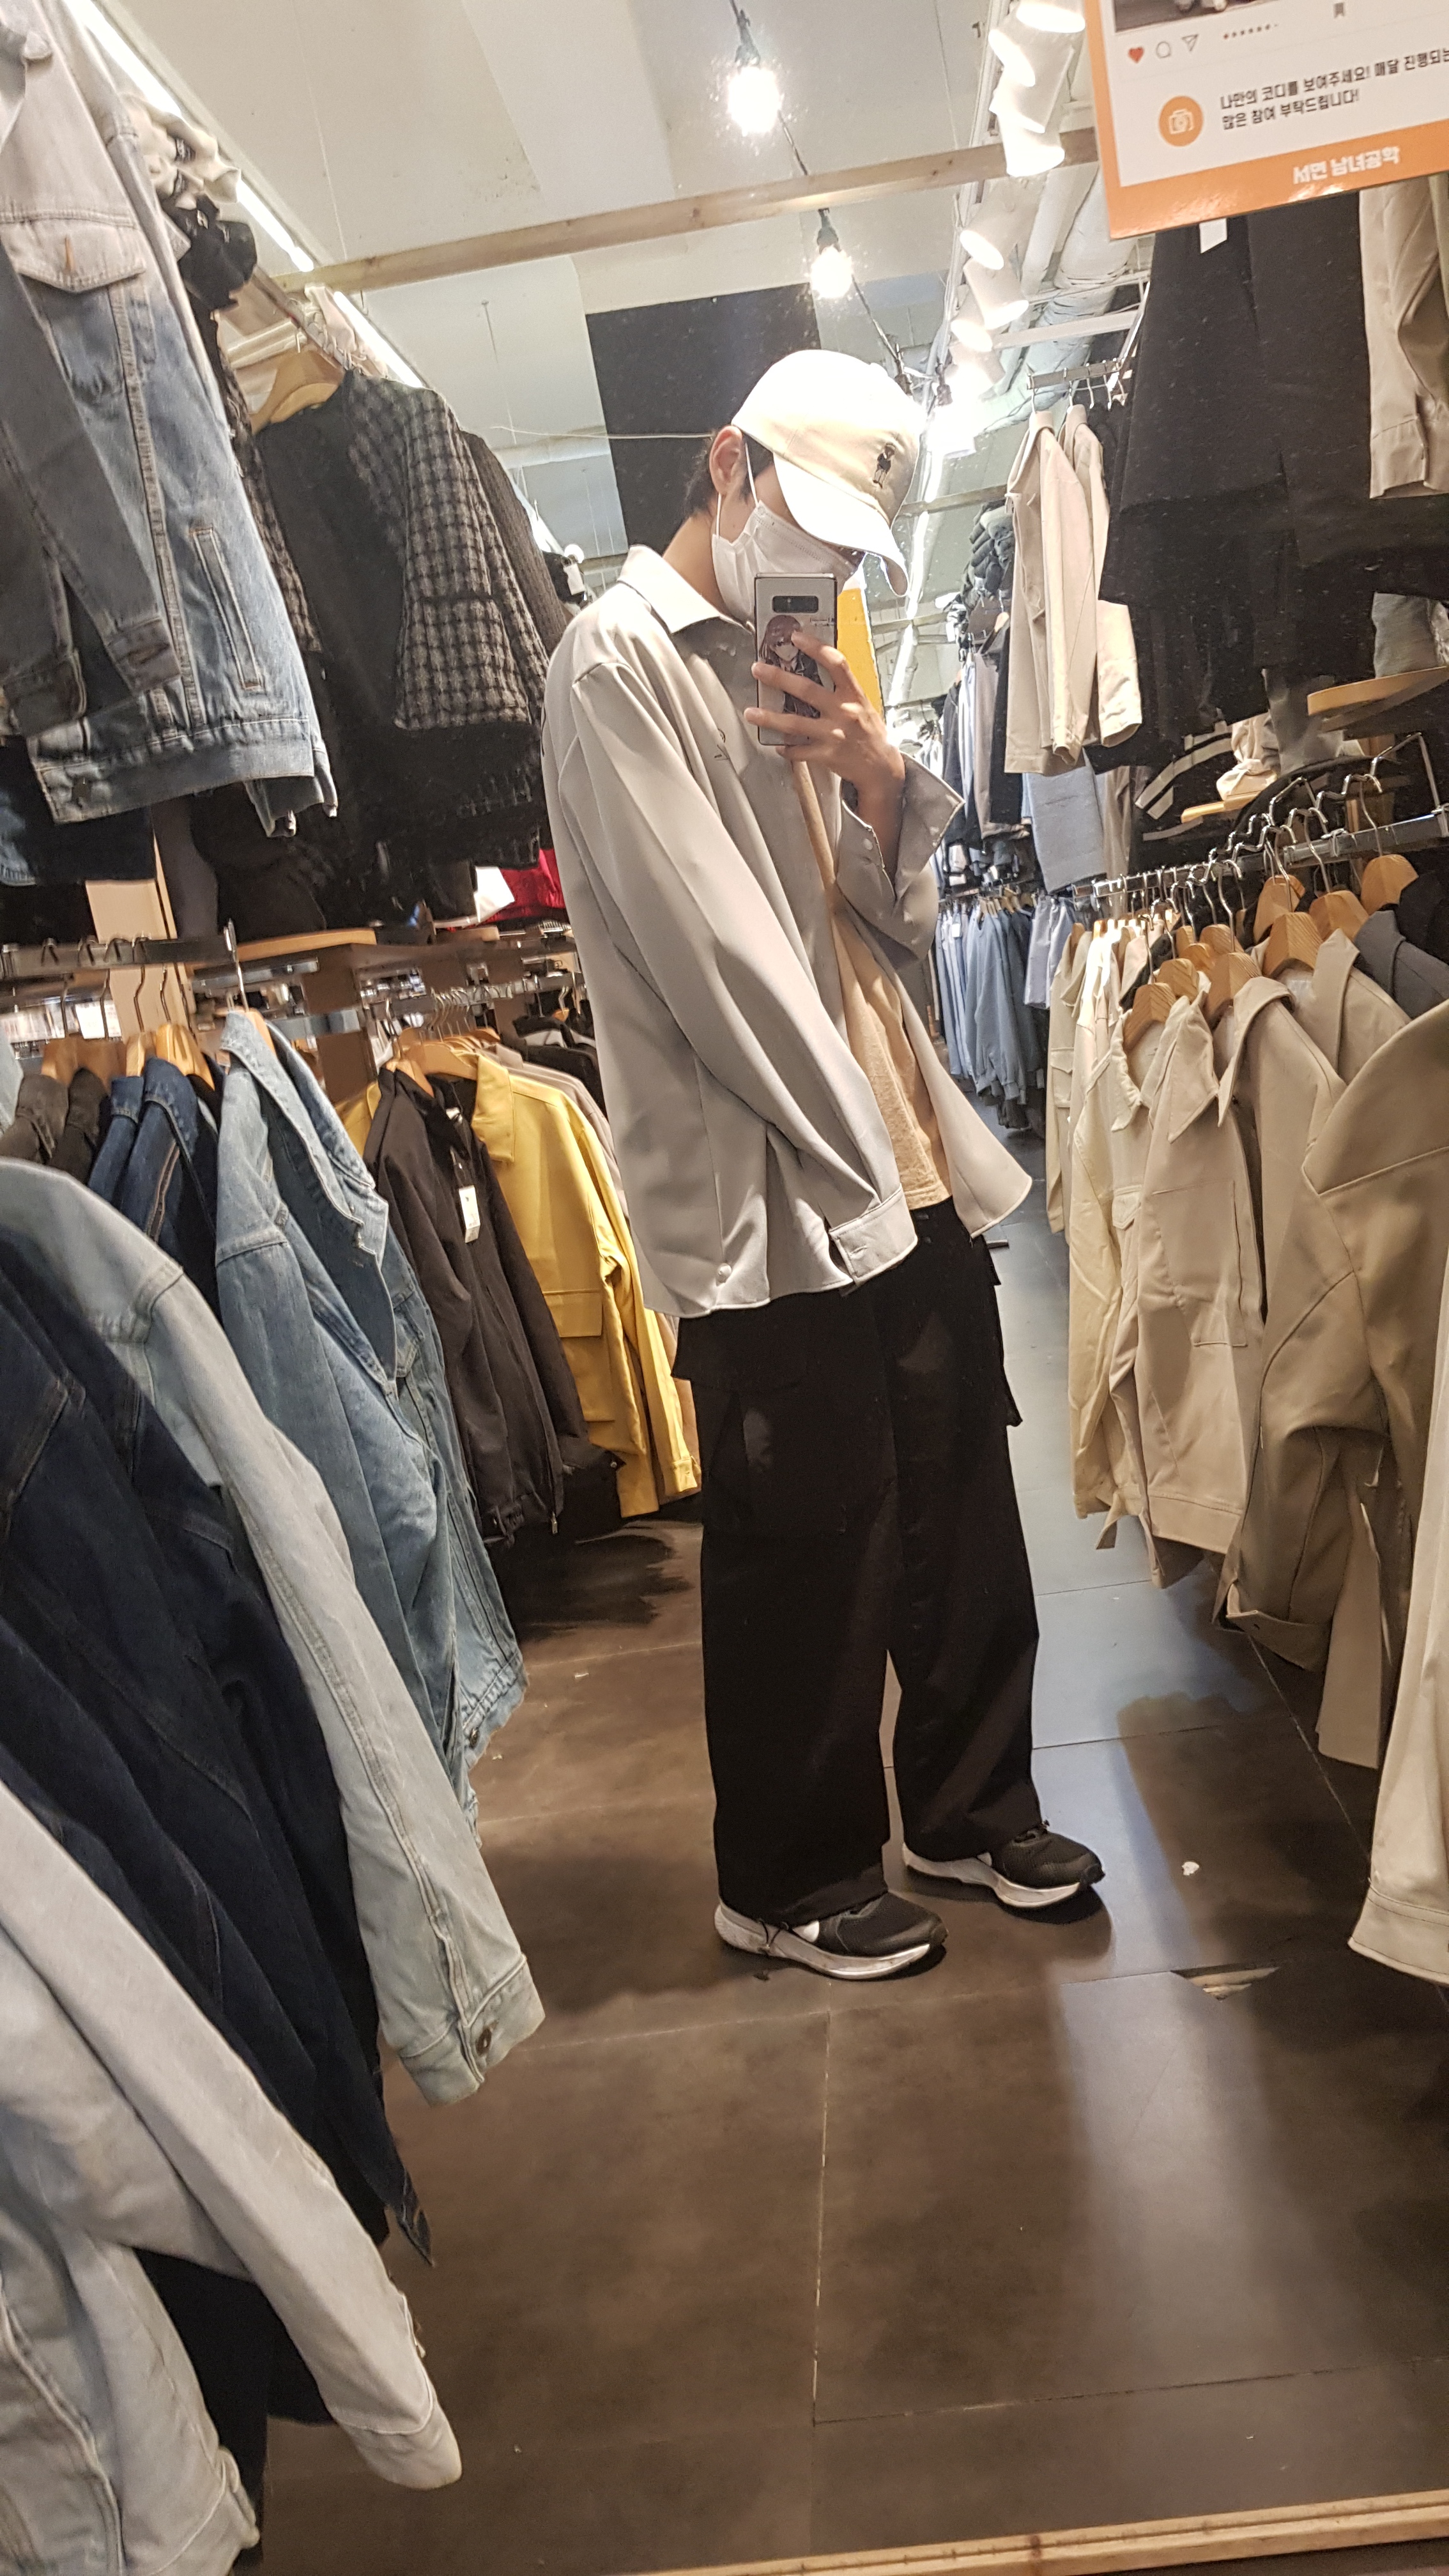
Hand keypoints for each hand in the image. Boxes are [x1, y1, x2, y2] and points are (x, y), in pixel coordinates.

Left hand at [745, 631, 906, 869]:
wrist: (881, 769)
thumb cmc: (870, 735)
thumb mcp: (863, 706)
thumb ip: (842, 691)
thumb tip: (817, 670)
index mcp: (854, 696)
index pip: (836, 664)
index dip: (815, 647)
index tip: (796, 637)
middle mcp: (844, 713)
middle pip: (807, 690)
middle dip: (779, 678)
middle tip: (759, 669)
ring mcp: (834, 735)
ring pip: (795, 723)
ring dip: (769, 717)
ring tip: (751, 712)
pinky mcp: (827, 755)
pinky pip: (799, 751)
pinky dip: (786, 748)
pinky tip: (775, 744)